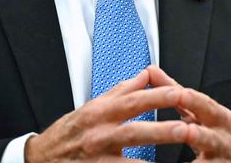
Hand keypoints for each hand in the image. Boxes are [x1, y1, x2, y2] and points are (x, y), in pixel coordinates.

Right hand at [24, 67, 187, 161]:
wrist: (41, 158)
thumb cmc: (70, 131)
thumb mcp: (92, 106)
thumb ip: (120, 91)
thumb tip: (145, 75)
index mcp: (100, 111)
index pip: (134, 100)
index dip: (159, 96)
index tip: (181, 93)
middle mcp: (98, 132)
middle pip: (136, 129)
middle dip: (164, 128)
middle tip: (189, 126)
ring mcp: (97, 156)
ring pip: (132, 157)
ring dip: (155, 155)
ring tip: (178, 150)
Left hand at [169, 74, 230, 161]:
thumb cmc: (212, 130)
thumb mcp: (197, 110)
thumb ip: (174, 91)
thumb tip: (149, 71)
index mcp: (217, 116)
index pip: (205, 105)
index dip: (193, 100)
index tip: (180, 95)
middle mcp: (223, 137)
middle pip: (211, 134)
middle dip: (200, 133)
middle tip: (188, 132)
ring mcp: (222, 158)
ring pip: (212, 160)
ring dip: (202, 160)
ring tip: (192, 155)